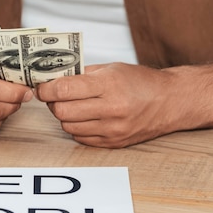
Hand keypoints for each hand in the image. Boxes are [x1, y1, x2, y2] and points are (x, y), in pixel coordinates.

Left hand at [34, 63, 178, 147]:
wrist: (170, 102)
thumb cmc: (140, 82)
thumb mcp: (111, 69)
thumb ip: (82, 75)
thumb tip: (53, 79)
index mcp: (109, 85)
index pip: (64, 90)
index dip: (46, 88)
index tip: (42, 86)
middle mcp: (111, 109)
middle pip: (62, 111)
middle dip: (52, 103)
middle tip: (54, 96)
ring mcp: (112, 129)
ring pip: (68, 126)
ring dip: (64, 116)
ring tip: (72, 106)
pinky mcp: (113, 143)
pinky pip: (80, 138)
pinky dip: (76, 128)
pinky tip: (84, 118)